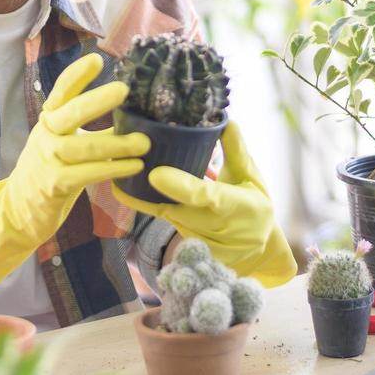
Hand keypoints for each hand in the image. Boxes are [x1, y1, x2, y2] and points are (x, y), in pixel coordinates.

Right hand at [0, 52, 148, 312]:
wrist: (19, 208)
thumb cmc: (51, 168)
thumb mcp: (63, 140)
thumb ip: (88, 126)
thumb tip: (133, 114)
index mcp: (49, 119)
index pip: (61, 91)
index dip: (77, 75)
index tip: (97, 59)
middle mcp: (46, 135)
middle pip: (70, 113)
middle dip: (96, 100)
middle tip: (124, 89)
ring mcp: (48, 160)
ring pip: (84, 147)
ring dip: (117, 144)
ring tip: (144, 143)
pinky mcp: (54, 185)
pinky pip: (87, 174)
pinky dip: (112, 169)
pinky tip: (134, 166)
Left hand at [113, 120, 296, 286]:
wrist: (257, 253)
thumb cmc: (255, 207)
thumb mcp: (252, 178)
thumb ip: (237, 151)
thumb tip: (225, 120)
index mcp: (236, 206)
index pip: (205, 196)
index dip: (181, 186)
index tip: (155, 174)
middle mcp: (214, 227)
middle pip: (174, 207)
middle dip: (147, 188)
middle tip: (122, 160)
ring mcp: (197, 242)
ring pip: (164, 214)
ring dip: (139, 194)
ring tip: (116, 166)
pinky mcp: (184, 247)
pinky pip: (162, 221)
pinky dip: (144, 203)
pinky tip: (121, 186)